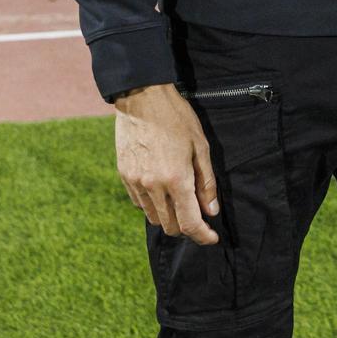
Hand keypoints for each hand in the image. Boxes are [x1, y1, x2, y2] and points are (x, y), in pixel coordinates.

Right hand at [115, 83, 219, 244]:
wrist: (143, 99)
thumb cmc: (177, 118)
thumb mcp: (201, 146)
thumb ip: (207, 182)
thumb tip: (211, 211)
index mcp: (176, 179)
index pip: (190, 223)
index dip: (202, 236)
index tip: (211, 238)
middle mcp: (153, 187)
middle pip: (171, 226)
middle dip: (187, 227)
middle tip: (199, 217)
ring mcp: (136, 183)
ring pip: (154, 218)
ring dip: (169, 217)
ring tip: (181, 202)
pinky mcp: (124, 177)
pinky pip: (140, 203)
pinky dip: (153, 205)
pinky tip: (162, 191)